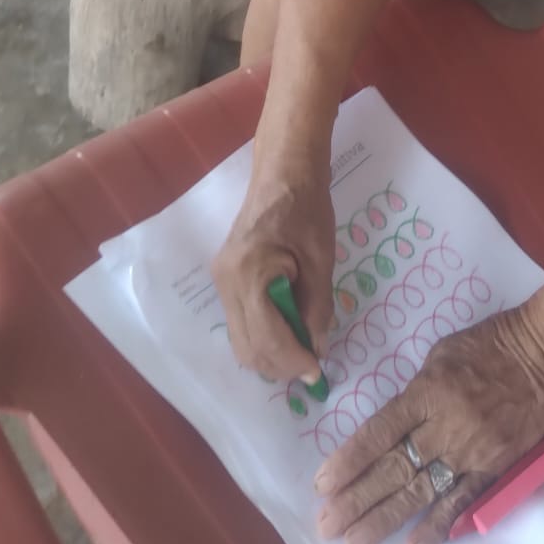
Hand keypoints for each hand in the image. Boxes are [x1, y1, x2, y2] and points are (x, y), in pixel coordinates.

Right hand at [211, 158, 335, 383]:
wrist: (284, 171)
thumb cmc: (308, 207)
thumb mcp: (322, 259)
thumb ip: (318, 307)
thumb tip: (317, 349)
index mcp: (249, 273)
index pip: (267, 338)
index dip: (294, 361)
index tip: (319, 373)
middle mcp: (226, 283)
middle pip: (247, 348)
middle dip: (280, 365)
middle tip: (312, 365)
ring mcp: (221, 281)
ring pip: (240, 340)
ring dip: (271, 354)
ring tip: (303, 349)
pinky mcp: (225, 279)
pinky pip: (241, 322)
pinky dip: (263, 335)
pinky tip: (289, 328)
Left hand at [314, 305, 543, 543]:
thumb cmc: (489, 344)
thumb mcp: (441, 354)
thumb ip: (416, 392)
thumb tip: (394, 423)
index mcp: (427, 392)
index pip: (379, 432)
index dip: (349, 460)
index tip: (322, 484)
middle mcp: (444, 426)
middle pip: (393, 468)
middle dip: (356, 499)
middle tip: (326, 526)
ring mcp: (470, 452)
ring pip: (421, 491)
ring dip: (385, 519)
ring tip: (354, 543)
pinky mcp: (494, 468)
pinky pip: (462, 501)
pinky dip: (438, 526)